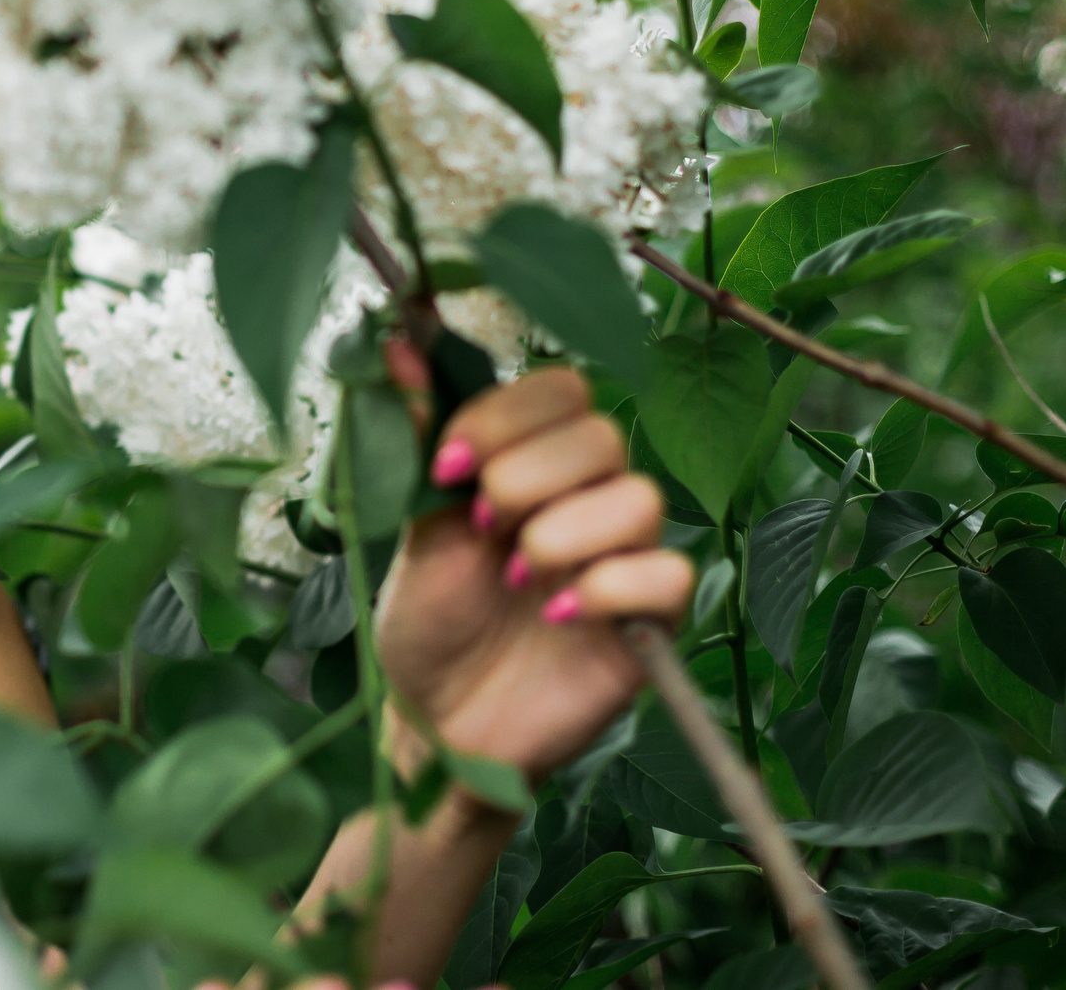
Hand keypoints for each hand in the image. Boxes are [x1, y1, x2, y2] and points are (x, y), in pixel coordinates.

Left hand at [369, 359, 693, 784]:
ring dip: (561, 535)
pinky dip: (609, 588)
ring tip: (514, 581)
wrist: (438, 722)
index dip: (506, 417)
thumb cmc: (429, 620)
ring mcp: (625, 558)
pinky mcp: (652, 622)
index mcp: (534, 460)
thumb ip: (419, 438)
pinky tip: (557, 615)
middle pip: (601, 436)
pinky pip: (669, 574)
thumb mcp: (414, 525)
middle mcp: (589, 497)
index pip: (560, 389)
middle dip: (527, 477)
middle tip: (482, 529)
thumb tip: (396, 343)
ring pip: (639, 499)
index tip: (449, 466)